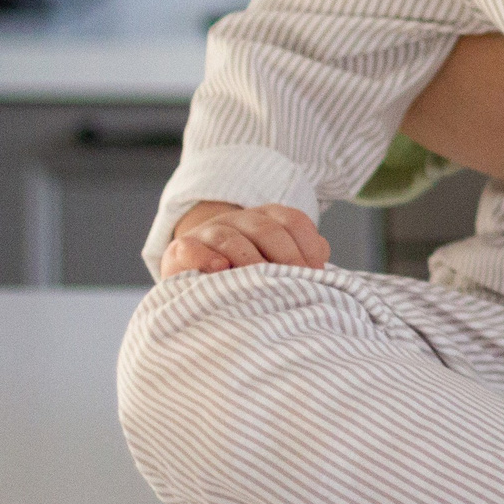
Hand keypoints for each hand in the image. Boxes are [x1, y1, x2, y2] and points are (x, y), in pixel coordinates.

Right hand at [158, 200, 330, 278]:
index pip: (294, 221)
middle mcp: (240, 219)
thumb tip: (322, 264)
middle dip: (286, 257)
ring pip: (232, 240)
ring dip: (249, 260)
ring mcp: (209, 232)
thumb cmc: (246, 270)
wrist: (194, 270)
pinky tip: (219, 270)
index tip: (317, 273)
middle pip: (267, 230)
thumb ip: (300, 257)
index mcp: (268, 218)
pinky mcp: (180, 249)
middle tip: (296, 285)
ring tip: (262, 282)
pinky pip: (191, 249)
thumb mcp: (274, 259)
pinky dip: (205, 258)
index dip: (308, 245)